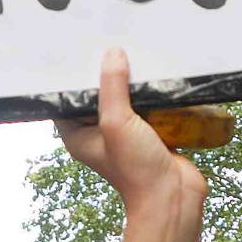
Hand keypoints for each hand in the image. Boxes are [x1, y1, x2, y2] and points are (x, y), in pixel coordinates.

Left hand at [59, 48, 207, 226]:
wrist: (174, 198)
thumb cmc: (137, 170)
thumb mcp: (116, 123)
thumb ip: (112, 88)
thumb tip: (112, 53)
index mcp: (79, 135)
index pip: (67, 101)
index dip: (70, 79)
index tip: (75, 53)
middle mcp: (100, 132)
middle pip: (97, 96)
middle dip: (104, 74)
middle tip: (106, 43)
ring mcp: (127, 133)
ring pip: (125, 99)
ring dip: (130, 81)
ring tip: (132, 50)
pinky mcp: (151, 132)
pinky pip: (148, 105)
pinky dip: (151, 92)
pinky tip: (154, 70)